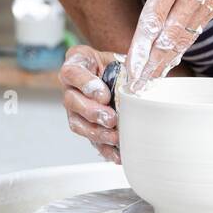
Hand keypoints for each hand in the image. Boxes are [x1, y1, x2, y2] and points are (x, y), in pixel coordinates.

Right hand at [58, 45, 121, 163]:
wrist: (115, 73)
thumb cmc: (114, 63)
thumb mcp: (120, 57)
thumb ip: (126, 66)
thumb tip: (141, 81)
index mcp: (77, 62)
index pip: (73, 72)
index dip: (86, 85)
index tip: (104, 95)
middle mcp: (70, 86)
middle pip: (71, 101)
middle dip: (92, 113)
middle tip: (111, 119)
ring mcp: (74, 108)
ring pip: (77, 123)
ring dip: (96, 132)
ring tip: (114, 137)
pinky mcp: (84, 125)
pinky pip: (90, 139)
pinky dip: (104, 148)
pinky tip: (116, 154)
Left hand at [104, 0, 212, 91]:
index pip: (152, 21)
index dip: (140, 47)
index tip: (130, 67)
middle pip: (167, 39)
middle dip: (151, 65)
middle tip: (137, 86)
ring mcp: (205, 4)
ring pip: (182, 41)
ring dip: (165, 63)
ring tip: (150, 81)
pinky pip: (193, 34)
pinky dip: (179, 50)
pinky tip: (169, 62)